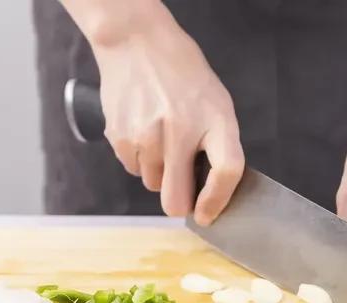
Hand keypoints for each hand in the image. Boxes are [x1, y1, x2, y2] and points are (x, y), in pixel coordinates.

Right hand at [87, 2, 244, 224]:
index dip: (217, 200)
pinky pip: (133, 169)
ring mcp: (146, 135)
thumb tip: (212, 193)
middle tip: (183, 190)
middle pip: (176, 198)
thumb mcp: (215, 103)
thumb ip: (218, 145)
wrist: (137, 43)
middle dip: (180, 203)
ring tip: (162, 139)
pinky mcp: (120, 136)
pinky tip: (145, 131)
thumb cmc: (182, 75)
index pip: (226, 171)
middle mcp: (180, 130)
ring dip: (159, 172)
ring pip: (152, 185)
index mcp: (215, 119)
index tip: (208, 214)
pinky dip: (140, 159)